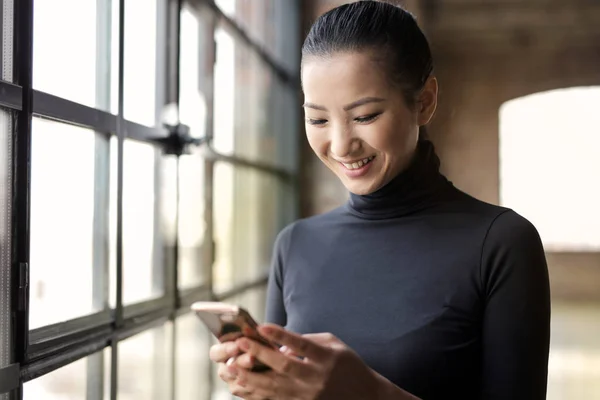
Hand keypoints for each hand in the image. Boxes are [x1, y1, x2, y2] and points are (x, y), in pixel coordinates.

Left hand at [226, 324, 379, 399]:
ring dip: (249, 377)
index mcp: (326, 358)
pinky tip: (239, 387)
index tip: (261, 326)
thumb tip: (279, 344)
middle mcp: (316, 378)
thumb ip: (307, 341)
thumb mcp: (334, 345)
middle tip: (239, 343)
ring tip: (229, 367)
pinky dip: (255, 395)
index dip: (281, 335)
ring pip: (274, 388)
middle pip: (284, 367)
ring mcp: (308, 396)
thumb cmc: (347, 364)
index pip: (301, 344)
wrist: (364, 397)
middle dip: (259, 355)